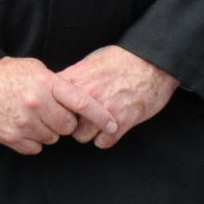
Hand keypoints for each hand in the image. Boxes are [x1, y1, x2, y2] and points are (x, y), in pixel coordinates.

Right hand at [0, 56, 100, 155]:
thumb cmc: (4, 73)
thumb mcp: (34, 68)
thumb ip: (56, 84)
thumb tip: (78, 97)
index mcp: (46, 83)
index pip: (82, 102)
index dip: (100, 115)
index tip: (113, 125)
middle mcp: (37, 103)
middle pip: (68, 126)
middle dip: (64, 123)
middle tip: (51, 113)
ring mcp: (24, 122)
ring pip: (52, 138)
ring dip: (47, 131)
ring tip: (32, 117)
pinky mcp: (11, 137)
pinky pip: (35, 148)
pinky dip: (32, 140)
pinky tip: (22, 127)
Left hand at [55, 46, 174, 147]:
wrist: (153, 63)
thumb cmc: (123, 59)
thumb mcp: (92, 61)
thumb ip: (74, 76)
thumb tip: (57, 86)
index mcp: (77, 79)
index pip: (50, 102)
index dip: (54, 108)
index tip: (61, 109)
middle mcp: (87, 96)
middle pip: (63, 123)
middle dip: (70, 122)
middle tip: (81, 118)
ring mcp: (104, 111)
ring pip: (81, 136)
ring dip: (89, 132)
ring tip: (97, 123)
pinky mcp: (121, 123)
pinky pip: (102, 143)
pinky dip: (106, 138)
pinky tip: (111, 127)